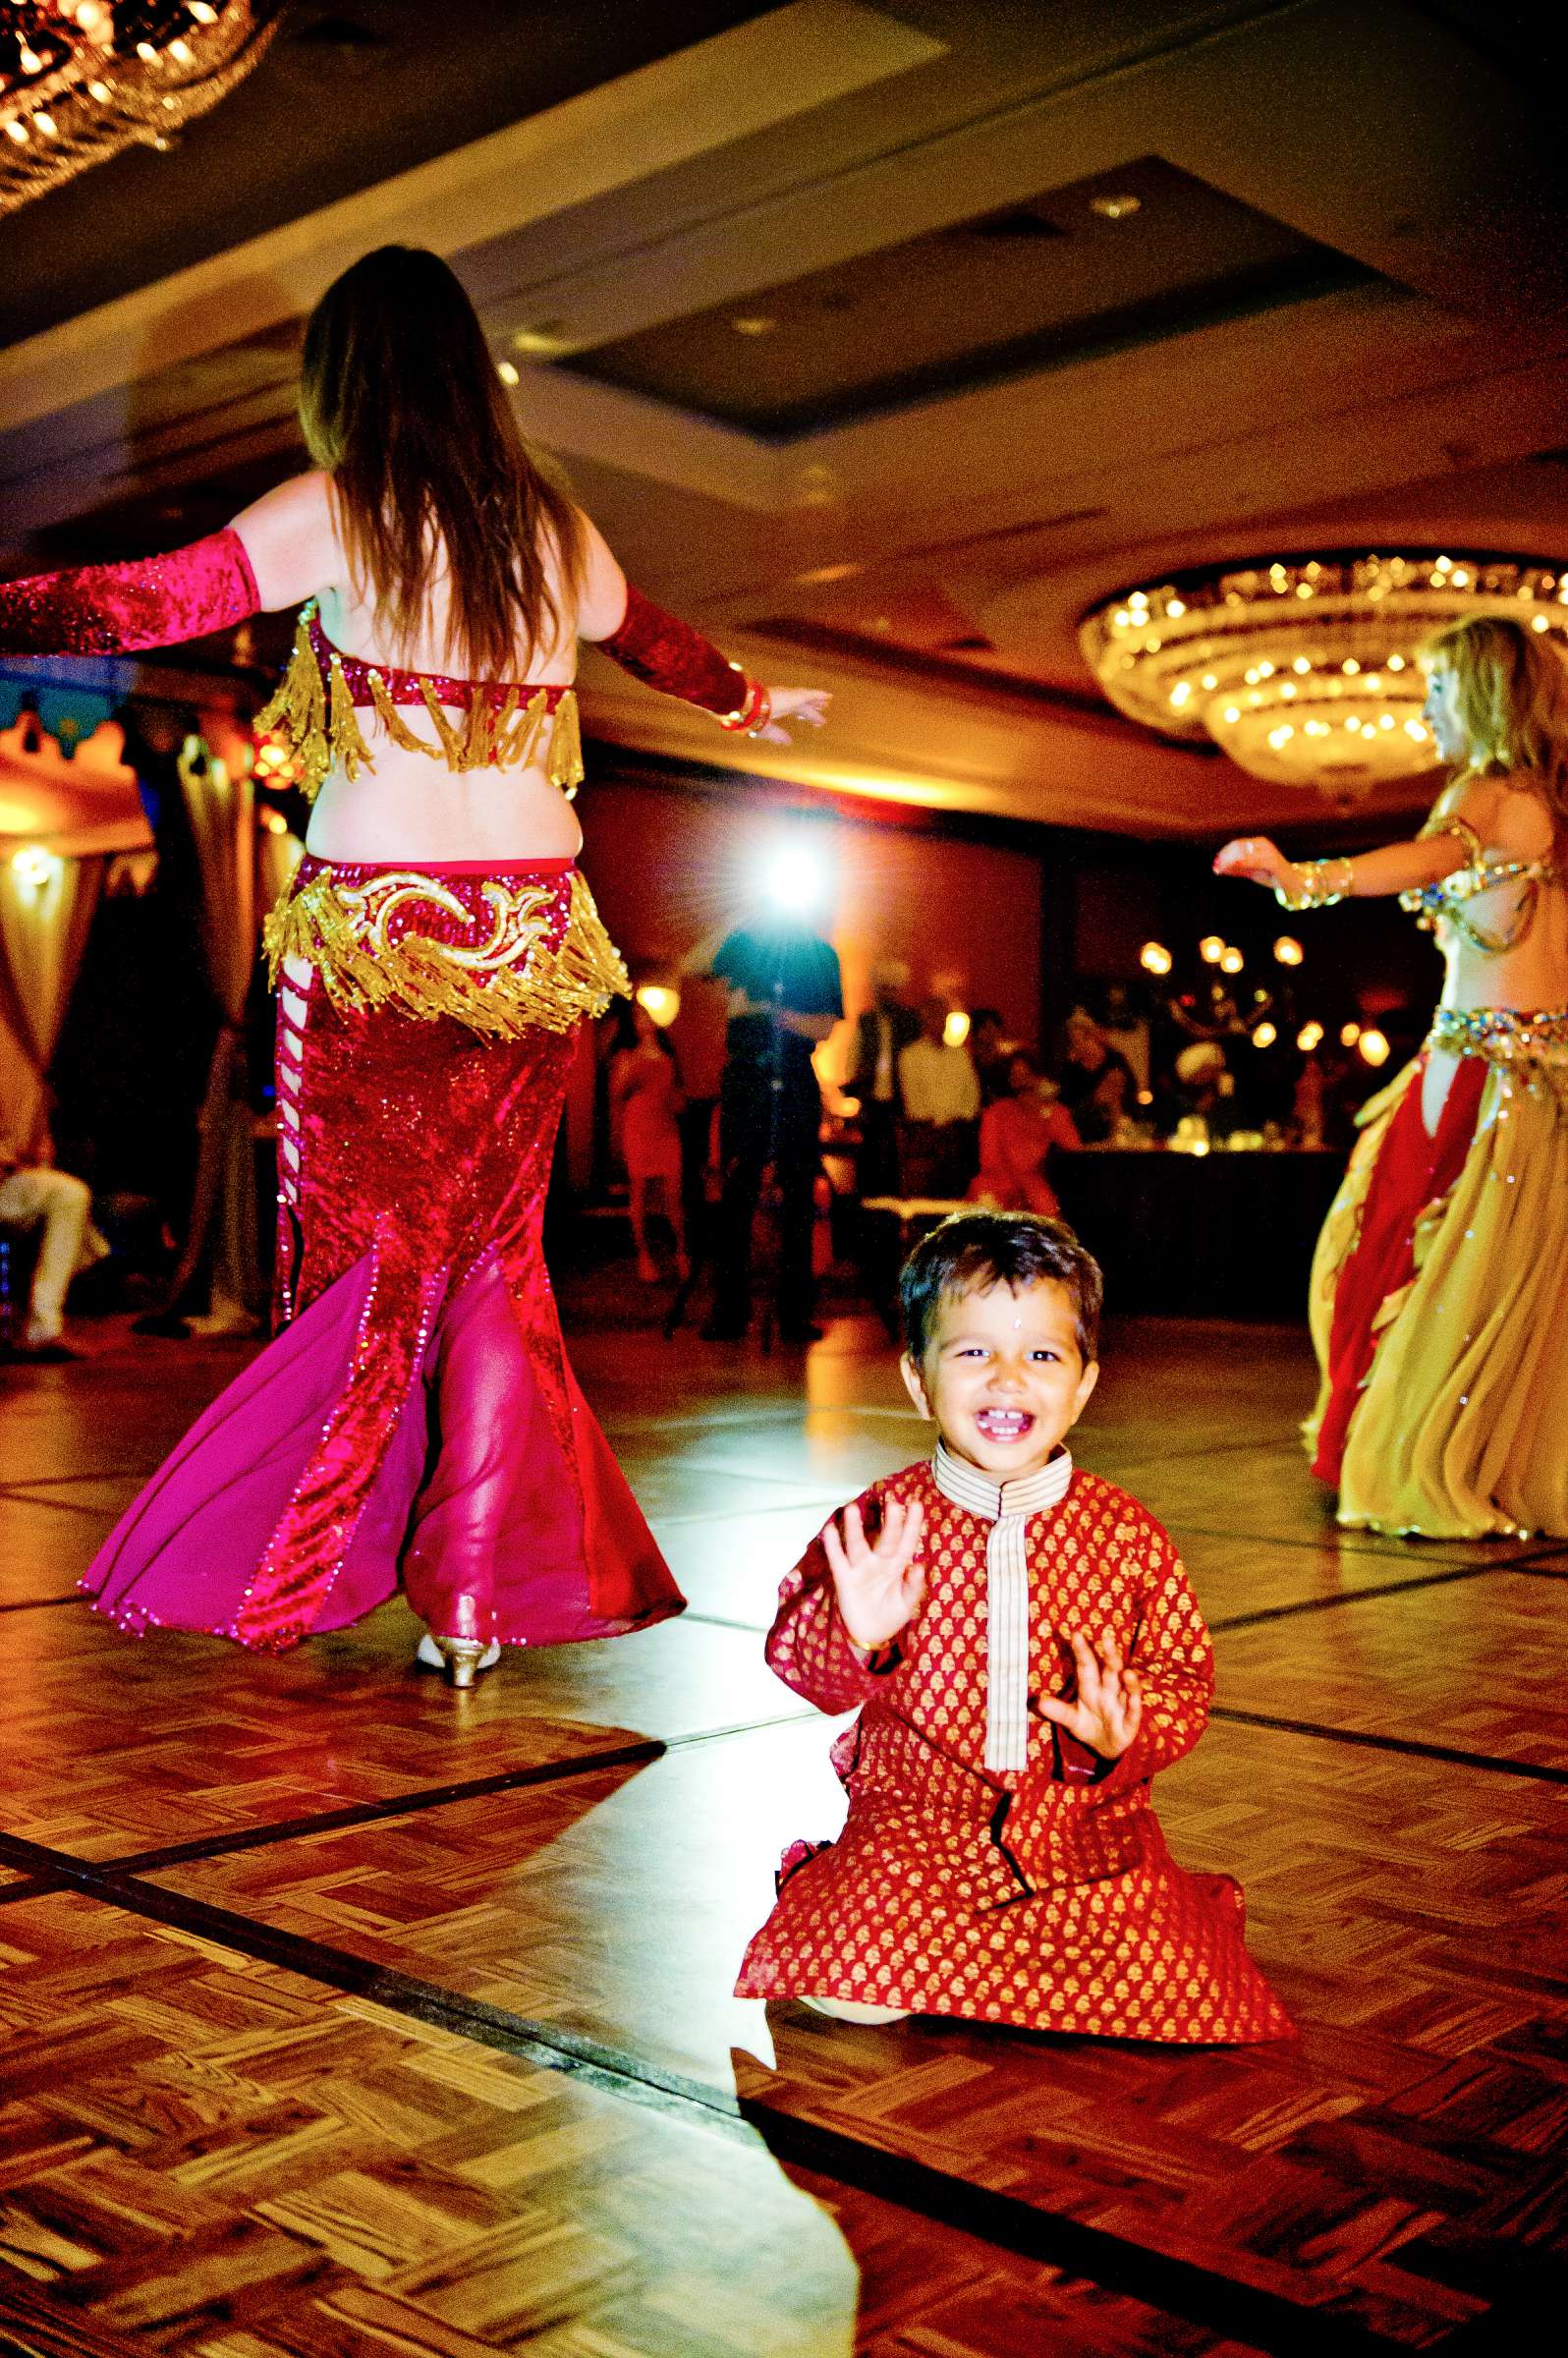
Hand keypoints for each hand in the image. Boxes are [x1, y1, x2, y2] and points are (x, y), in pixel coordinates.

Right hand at [753, 685, 829, 744]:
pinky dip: (819, 694)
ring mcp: (789, 696)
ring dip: (817, 700)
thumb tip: (788, 742)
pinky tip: (829, 696)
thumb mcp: (764, 730)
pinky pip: (811, 694)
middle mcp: (783, 699)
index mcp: (776, 708)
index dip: (804, 715)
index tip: (814, 722)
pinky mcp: (795, 696)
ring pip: (807, 697)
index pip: (794, 711)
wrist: (747, 706)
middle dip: (812, 707)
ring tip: (828, 700)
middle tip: (823, 708)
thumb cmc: (750, 718)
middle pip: (802, 704)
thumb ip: (778, 735)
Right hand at [822, 1497, 924, 1650]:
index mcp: (897, 1567)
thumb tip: (918, 1566)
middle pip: (886, 1540)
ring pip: (858, 1545)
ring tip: (852, 1509)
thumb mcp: (907, 1604)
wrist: (870, 1635)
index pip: (907, 1542)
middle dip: (890, 1523)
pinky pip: (838, 1561)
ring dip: (854, 1528)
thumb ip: (914, 1586)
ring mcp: (861, 1569)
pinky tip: (830, 1530)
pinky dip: (833, 1546)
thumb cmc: (890, 1614)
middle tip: (893, 1503)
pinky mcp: (845, 1579)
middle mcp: (879, 1563)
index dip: (912, 1525)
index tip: (916, 1506)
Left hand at [1033, 1629, 1142, 1759]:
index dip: (1082, 1651)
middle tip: (1107, 1639)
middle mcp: (1108, 1691)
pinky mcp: (1130, 1722)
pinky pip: (1133, 1712)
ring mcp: (1120, 1705)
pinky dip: (1134, 1704)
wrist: (1105, 1748)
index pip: (1087, 1666)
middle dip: (1110, 1656)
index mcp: (1091, 1687)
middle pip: (1110, 1671)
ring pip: (1126, 1688)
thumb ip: (1058, 1711)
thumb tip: (1039, 1703)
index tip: (1076, 1634)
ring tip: (1127, 1671)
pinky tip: (1133, 1698)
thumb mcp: (1071, 1719)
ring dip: (1128, 1681)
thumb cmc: (1088, 1726)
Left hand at [1212, 835, 1293, 890]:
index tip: (1215, 862)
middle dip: (1225, 857)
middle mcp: (1263, 844)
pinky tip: (1231, 869)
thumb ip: (1236, 868)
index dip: (1225, 853)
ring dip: (1229, 861)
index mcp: (1259, 843)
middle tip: (1215, 867)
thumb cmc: (1271, 875)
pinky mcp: (1272, 861)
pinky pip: (1253, 861)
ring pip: (1244, 853)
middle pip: (1239, 847)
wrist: (1293, 882)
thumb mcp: (1250, 871)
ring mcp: (1268, 852)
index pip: (1237, 844)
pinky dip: (1240, 864)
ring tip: (1219, 870)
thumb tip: (1218, 868)